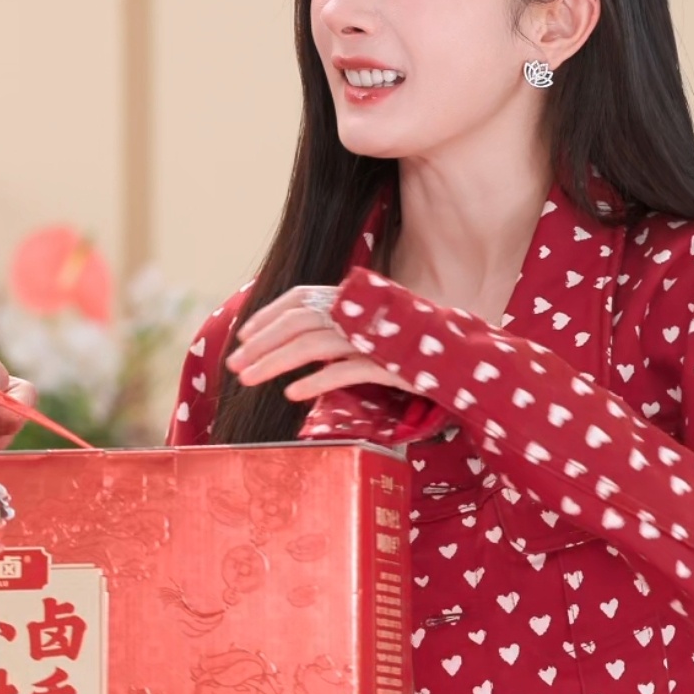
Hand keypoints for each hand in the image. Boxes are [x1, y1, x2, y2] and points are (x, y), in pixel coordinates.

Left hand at [226, 286, 415, 403]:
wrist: (460, 356)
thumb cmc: (411, 347)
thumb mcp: (370, 331)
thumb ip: (338, 328)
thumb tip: (299, 345)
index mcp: (353, 299)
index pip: (299, 298)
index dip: (268, 314)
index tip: (244, 335)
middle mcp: (359, 312)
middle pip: (298, 322)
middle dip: (261, 344)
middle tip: (233, 366)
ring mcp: (373, 337)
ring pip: (313, 345)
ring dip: (275, 363)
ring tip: (250, 380)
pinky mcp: (388, 363)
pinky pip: (345, 370)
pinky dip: (316, 380)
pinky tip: (293, 395)